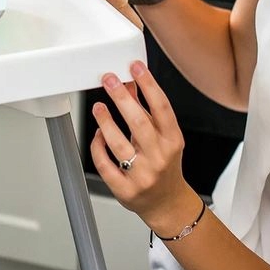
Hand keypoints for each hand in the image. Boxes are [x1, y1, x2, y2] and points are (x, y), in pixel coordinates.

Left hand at [90, 60, 198, 233]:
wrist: (167, 203)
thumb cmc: (165, 164)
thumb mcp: (162, 135)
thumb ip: (145, 109)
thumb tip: (129, 82)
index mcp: (172, 140)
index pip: (162, 107)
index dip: (149, 84)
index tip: (135, 67)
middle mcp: (159, 157)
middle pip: (139, 123)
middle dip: (121, 98)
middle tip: (109, 79)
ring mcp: (142, 175)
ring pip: (118, 144)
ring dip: (105, 122)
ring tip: (98, 107)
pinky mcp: (125, 189)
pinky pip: (105, 165)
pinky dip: (98, 147)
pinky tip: (98, 136)